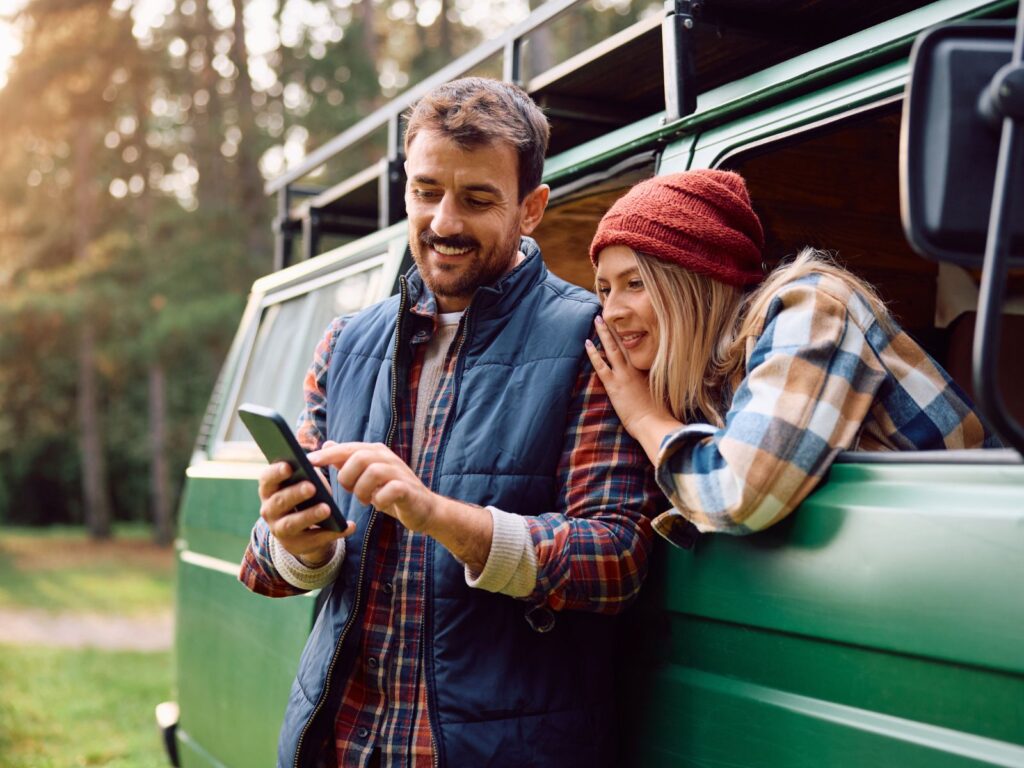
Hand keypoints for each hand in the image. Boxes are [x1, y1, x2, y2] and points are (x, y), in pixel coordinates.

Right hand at [258, 461, 354, 565]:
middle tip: (312, 487)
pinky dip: (333, 533)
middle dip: (295, 493)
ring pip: (291, 523)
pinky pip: (315, 539)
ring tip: (327, 509)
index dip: (276, 472)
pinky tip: (349, 526)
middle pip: (279, 501)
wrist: (301, 531)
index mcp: (270, 490)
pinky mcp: (297, 545)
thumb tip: (320, 460)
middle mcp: (269, 510)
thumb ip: (309, 471)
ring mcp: (280, 530)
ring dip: (309, 515)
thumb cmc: (303, 497)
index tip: (289, 466)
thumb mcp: (302, 482)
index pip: (267, 479)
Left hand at [308, 442, 437, 532]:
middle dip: (347, 476)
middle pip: (359, 457)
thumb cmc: (391, 492)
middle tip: (349, 491)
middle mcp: (388, 457)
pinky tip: (379, 505)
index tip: (309, 462)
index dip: (328, 455)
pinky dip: (380, 500)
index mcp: (375, 452)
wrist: (423, 509)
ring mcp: (400, 472)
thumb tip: (326, 444)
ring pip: (373, 472)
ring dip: (362, 490)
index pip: (348, 448)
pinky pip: (389, 490)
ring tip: (365, 500)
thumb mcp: (366, 476)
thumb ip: (347, 461)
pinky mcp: (408, 489)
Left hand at [585, 316, 682, 462]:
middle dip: (615, 328)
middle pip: (624, 343)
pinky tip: (587, 343)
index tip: (624, 325)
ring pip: (612, 348)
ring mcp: (624, 375)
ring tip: (597, 319)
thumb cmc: (659, 413)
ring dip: (604, 333)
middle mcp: (636, 368)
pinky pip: (601, 365)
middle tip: (607, 315)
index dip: (629, 335)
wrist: (654, 423)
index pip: (637, 348)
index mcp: (647, 369)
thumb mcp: (662, 393)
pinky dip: (594, 353)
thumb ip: (657, 383)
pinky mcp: (614, 384)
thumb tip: (656, 380)